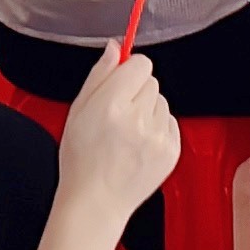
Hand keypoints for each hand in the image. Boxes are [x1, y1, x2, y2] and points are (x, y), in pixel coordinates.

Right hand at [55, 51, 180, 214]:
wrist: (96, 201)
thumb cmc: (81, 160)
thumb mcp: (77, 110)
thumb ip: (99, 74)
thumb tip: (115, 47)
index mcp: (112, 104)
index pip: (140, 64)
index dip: (129, 70)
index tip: (121, 81)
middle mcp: (138, 118)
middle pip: (152, 81)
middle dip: (136, 92)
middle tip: (118, 115)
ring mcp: (158, 136)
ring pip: (162, 102)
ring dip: (148, 111)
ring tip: (128, 133)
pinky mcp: (172, 151)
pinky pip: (171, 123)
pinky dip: (158, 130)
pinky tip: (139, 145)